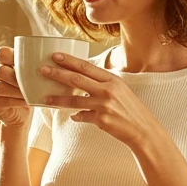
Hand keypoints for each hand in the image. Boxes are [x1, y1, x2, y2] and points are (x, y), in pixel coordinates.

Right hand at [0, 46, 31, 128]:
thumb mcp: (32, 75)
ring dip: (18, 91)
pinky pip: (3, 100)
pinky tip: (27, 101)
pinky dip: (17, 101)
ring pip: (0, 87)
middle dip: (17, 78)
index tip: (29, 65)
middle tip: (33, 83)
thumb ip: (33, 66)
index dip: (13, 58)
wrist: (23, 112)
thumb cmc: (29, 88)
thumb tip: (48, 60)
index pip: (2, 53)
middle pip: (0, 71)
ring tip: (32, 93)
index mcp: (0, 61)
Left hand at [38, 51, 159, 149]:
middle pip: (77, 79)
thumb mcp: (120, 90)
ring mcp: (104, 105)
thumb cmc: (131, 109)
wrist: (143, 129)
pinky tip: (72, 116)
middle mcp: (108, 90)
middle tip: (43, 70)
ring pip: (74, 100)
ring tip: (45, 97)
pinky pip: (82, 116)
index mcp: (112, 80)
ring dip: (58, 99)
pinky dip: (76, 116)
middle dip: (57, 74)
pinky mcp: (101, 120)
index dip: (69, 61)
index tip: (55, 56)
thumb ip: (102, 84)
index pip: (86, 67)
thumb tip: (82, 81)